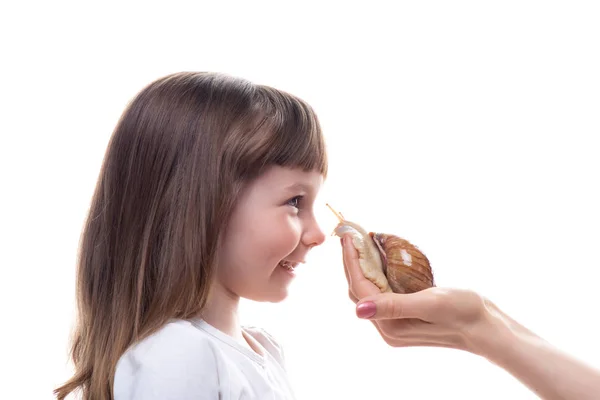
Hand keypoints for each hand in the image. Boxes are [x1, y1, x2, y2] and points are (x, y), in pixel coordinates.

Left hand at [340, 235, 488, 352]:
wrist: (487, 327)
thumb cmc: (463, 313)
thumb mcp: (430, 304)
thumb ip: (394, 306)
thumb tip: (359, 310)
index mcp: (390, 326)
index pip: (360, 288)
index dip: (351, 261)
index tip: (347, 237)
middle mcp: (388, 327)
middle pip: (360, 289)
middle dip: (352, 262)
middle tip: (349, 234)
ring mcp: (395, 322)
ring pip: (369, 289)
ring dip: (362, 266)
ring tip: (359, 242)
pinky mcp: (404, 316)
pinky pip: (382, 290)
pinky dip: (376, 272)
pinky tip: (378, 257)